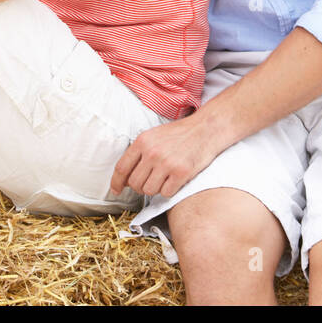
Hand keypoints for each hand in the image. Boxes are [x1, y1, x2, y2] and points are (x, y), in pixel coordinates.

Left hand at [109, 114, 225, 199]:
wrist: (205, 129)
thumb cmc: (180, 133)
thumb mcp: (154, 135)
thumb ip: (139, 153)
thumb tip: (126, 177)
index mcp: (142, 141)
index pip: (122, 167)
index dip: (116, 182)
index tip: (116, 190)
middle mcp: (152, 152)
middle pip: (135, 183)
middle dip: (140, 187)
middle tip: (150, 181)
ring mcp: (166, 163)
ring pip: (149, 190)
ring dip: (155, 189)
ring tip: (164, 179)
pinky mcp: (181, 173)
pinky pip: (166, 193)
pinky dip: (169, 191)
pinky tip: (174, 181)